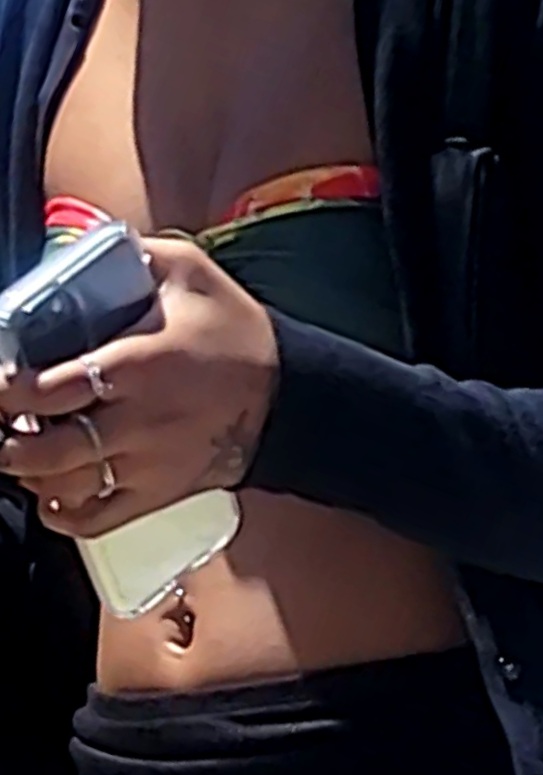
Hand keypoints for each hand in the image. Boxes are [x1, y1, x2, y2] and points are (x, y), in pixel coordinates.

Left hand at [0, 236, 278, 534]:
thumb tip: (87, 253)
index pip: (57, 388)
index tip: (0, 382)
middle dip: (10, 438)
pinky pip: (97, 521)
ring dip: (30, 473)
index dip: (12, 390)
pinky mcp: (155, 496)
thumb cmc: (234, 333)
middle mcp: (139, 425)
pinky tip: (47, 494)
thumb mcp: (190, 272)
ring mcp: (146, 467)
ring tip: (18, 447)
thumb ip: (136, 257)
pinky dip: (62, 515)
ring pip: (66, 488)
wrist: (282, 398)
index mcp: (140, 367)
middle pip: (51, 449)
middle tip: (2, 418)